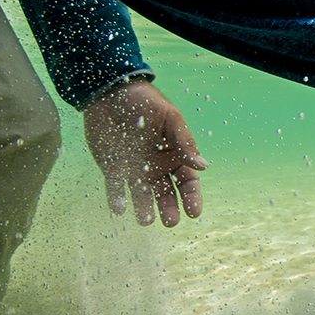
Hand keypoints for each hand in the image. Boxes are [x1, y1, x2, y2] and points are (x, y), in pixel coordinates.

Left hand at [83, 79, 207, 226]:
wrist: (109, 92)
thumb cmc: (145, 101)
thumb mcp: (170, 118)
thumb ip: (184, 142)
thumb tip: (204, 166)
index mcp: (175, 155)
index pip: (187, 181)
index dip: (191, 197)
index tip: (193, 212)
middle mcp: (157, 167)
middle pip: (167, 194)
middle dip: (169, 209)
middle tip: (170, 221)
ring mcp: (135, 170)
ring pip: (143, 195)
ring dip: (144, 209)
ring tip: (145, 220)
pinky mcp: (113, 169)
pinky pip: (116, 188)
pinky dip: (117, 199)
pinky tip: (119, 208)